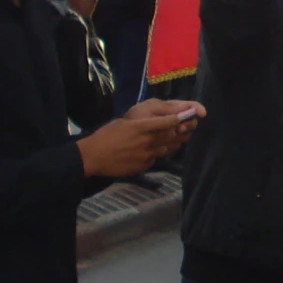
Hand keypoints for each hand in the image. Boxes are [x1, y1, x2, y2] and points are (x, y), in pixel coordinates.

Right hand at [76, 98, 203, 177]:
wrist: (93, 157)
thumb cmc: (105, 136)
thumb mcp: (123, 123)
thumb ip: (141, 124)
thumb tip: (155, 123)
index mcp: (140, 126)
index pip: (167, 121)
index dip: (178, 119)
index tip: (186, 116)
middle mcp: (146, 140)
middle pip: (171, 135)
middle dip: (181, 131)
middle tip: (189, 128)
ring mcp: (145, 155)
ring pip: (166, 149)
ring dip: (172, 144)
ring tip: (177, 139)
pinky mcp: (142, 166)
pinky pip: (155, 159)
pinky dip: (157, 155)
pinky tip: (154, 152)